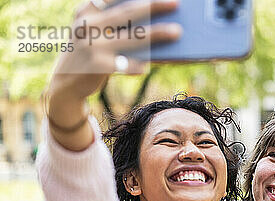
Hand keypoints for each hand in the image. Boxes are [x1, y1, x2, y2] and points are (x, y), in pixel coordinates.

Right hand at [47, 0, 180, 118]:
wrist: (64, 85)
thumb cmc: (91, 55)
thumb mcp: (95, 34)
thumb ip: (115, 26)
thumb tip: (156, 26)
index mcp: (86, 12)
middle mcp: (88, 25)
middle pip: (128, 13)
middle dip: (154, 6)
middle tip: (176, 3)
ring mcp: (92, 45)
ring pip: (133, 37)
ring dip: (158, 34)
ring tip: (177, 32)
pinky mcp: (98, 66)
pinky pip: (127, 64)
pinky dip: (140, 64)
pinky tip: (148, 65)